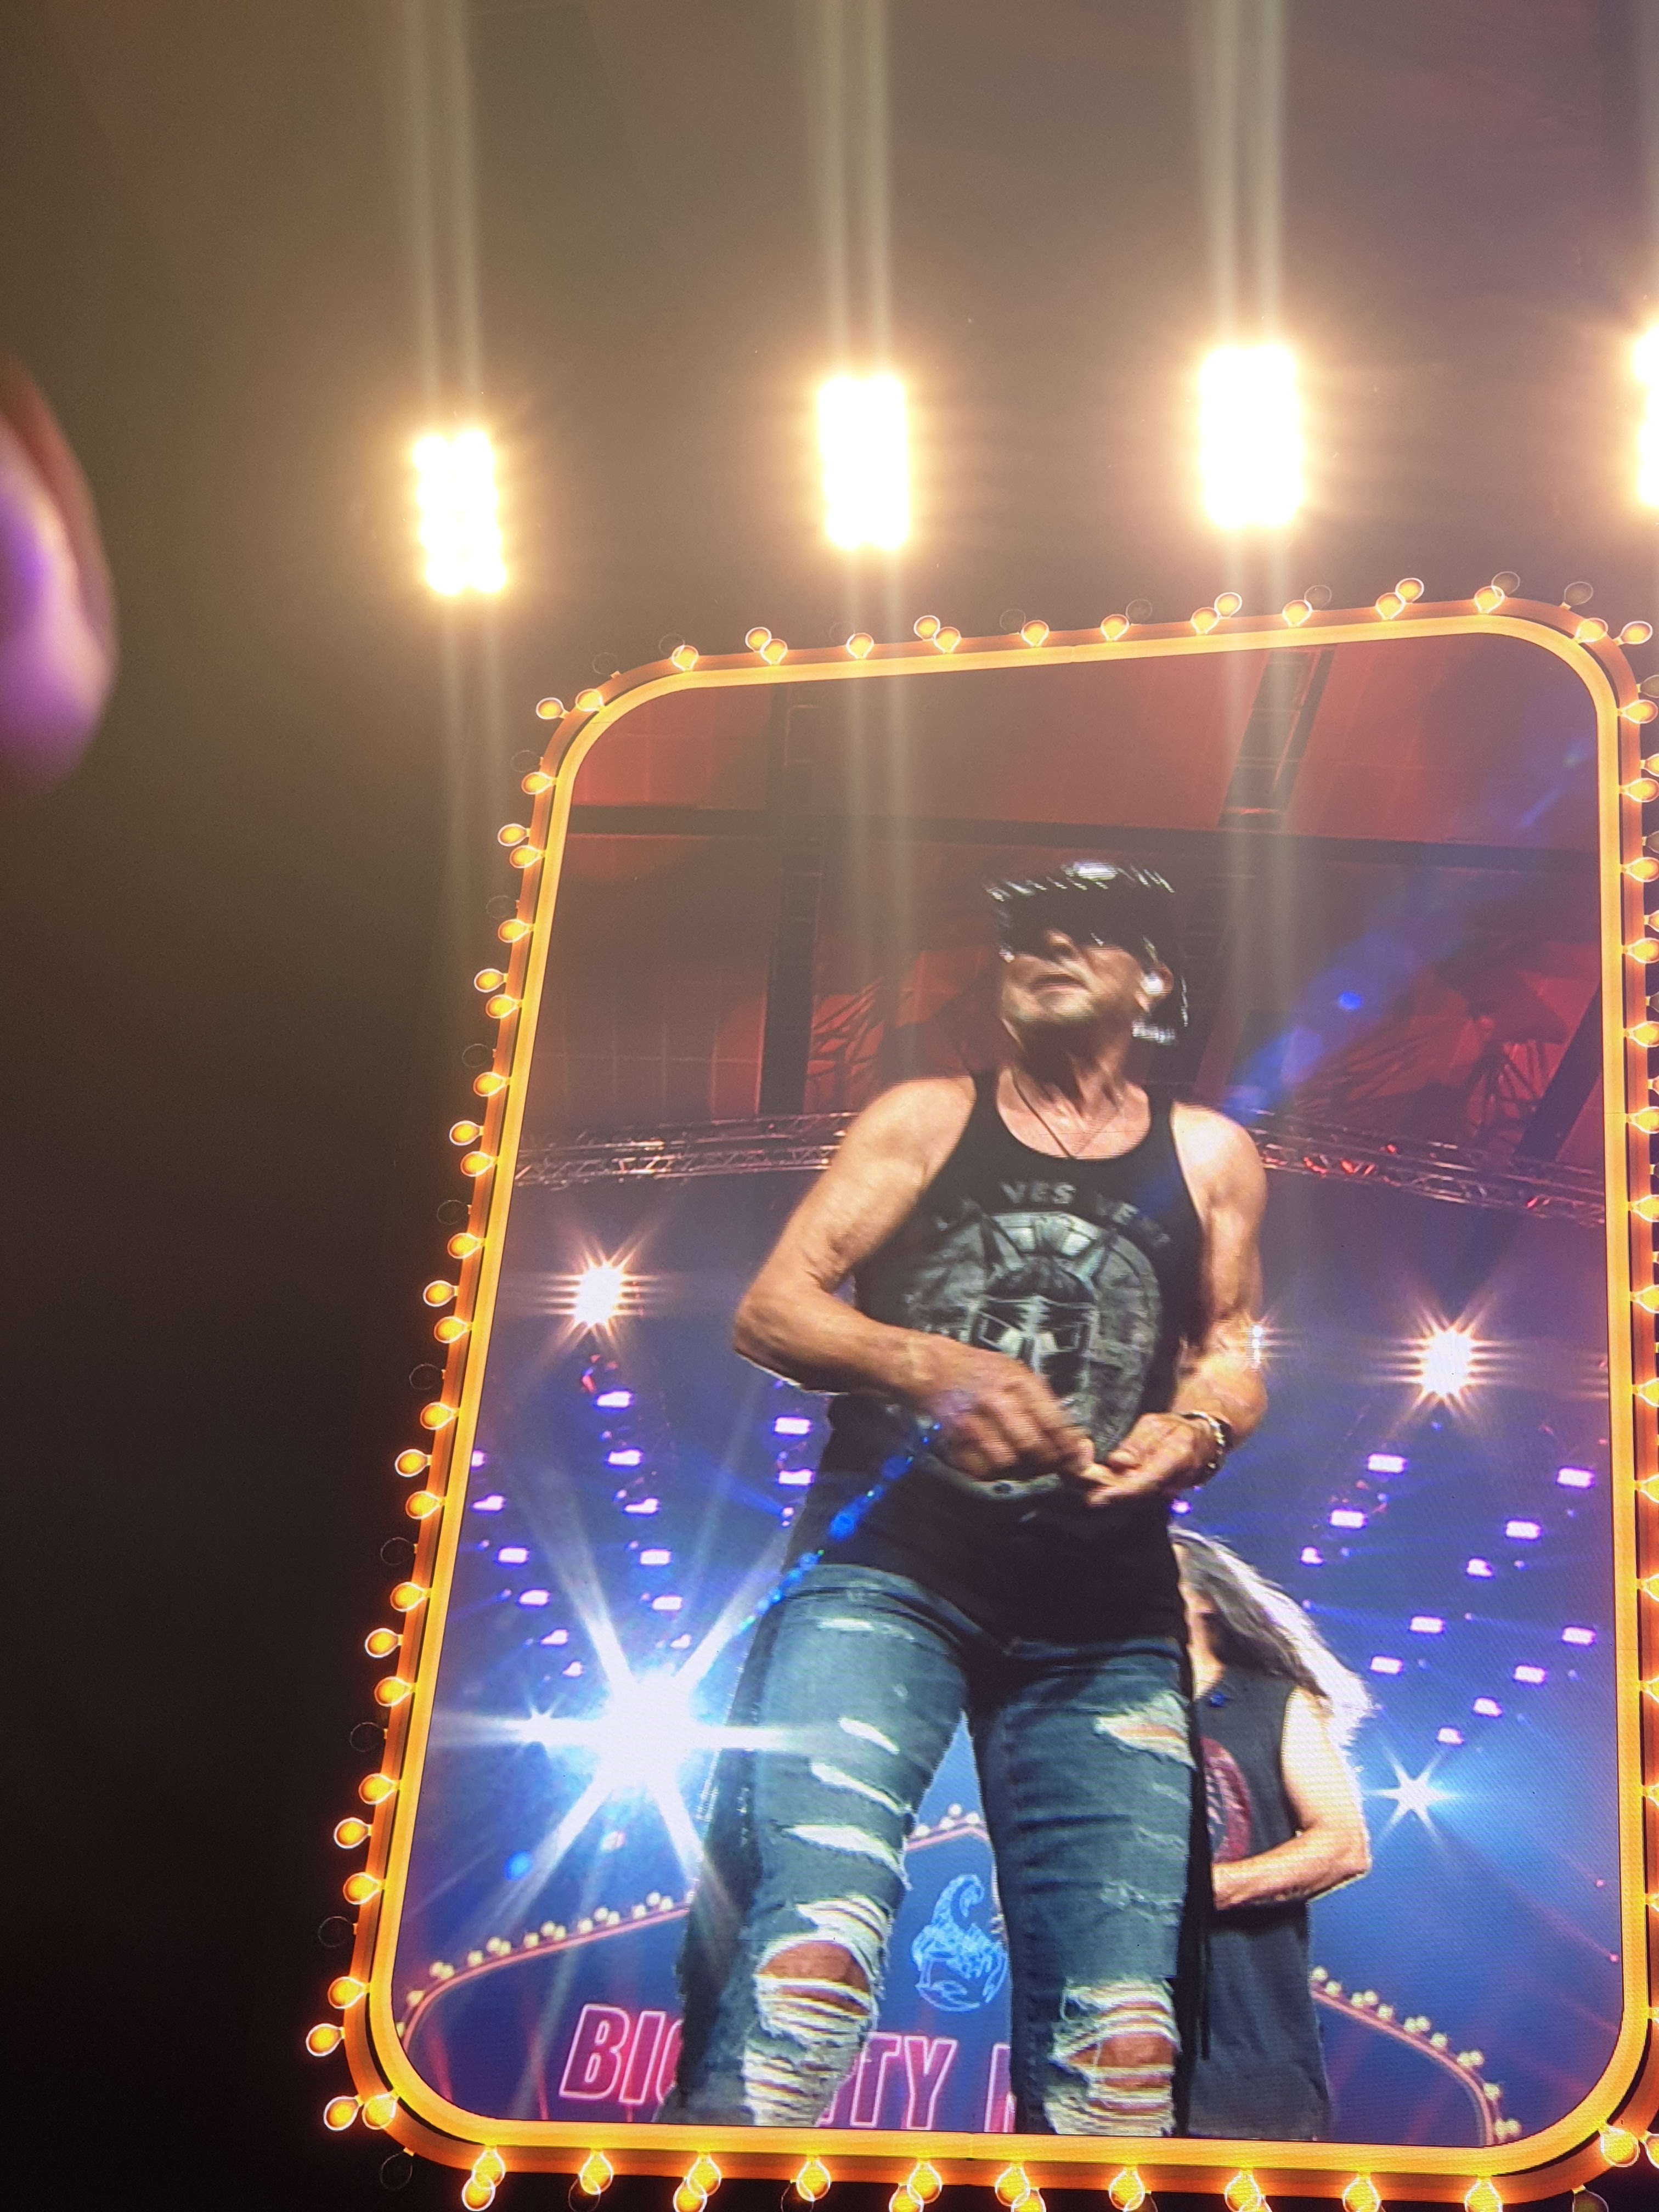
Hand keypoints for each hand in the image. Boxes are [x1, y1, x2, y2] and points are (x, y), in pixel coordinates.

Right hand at [908, 1337, 1092, 1482]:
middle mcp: (995, 1400)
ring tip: (1024, 1464)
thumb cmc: (977, 1369)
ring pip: (1006, 1461)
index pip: (1052, 1421)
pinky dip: (992, 1472)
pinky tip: (997, 1463)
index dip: (1067, 1446)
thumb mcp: (1015, 1371)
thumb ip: (1042, 1400)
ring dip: (1018, 1469)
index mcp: (1016, 1381)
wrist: (932, 1366)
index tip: (1074, 1457)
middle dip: (1046, 1461)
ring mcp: (972, 1420)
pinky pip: (979, 1468)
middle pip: (1032, 1446)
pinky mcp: (954, 1438)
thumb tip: (1071, 1436)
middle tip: (1050, 1464)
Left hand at [1068, 1412, 1212, 1508]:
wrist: (1198, 1442)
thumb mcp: (1157, 1426)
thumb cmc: (1176, 1428)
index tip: (1094, 1497)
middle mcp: (1166, 1485)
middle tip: (1072, 1472)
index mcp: (1174, 1462)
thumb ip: (1137, 1444)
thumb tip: (1117, 1462)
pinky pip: (1124, 1496)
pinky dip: (1103, 1488)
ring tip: (1073, 1471)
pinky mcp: (1146, 1495)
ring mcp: (1157, 1494)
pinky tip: (1085, 1475)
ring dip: (1097, 1489)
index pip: (1144, 1484)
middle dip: (1098, 1489)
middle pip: (1129, 1497)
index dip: (1118, 1493)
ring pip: (1124, 1500)